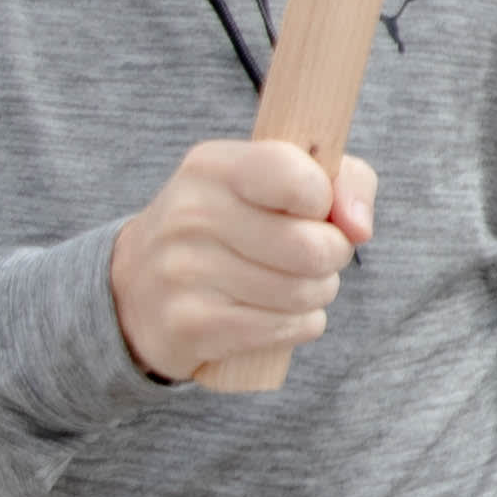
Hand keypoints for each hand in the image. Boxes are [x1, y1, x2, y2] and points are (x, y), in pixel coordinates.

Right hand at [110, 137, 373, 380]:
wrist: (137, 287)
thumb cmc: (233, 224)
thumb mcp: (278, 180)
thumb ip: (343, 181)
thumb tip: (359, 228)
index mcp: (213, 167)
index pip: (298, 178)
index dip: (327, 201)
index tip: (315, 208)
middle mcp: (190, 215)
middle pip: (314, 249)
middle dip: (332, 257)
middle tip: (312, 256)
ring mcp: (183, 272)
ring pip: (303, 293)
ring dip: (316, 294)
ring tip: (289, 283)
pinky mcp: (188, 325)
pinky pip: (286, 329)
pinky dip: (299, 324)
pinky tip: (275, 314)